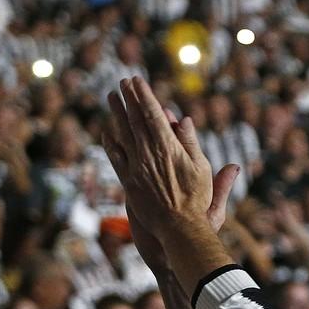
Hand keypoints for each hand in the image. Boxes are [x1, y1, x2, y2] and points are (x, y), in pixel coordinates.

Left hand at [101, 77, 211, 239]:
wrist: (179, 228)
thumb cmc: (197, 199)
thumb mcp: (202, 168)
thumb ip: (191, 142)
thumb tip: (182, 120)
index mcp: (168, 147)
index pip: (152, 114)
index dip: (143, 95)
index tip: (137, 80)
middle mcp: (148, 154)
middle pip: (135, 120)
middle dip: (128, 99)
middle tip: (122, 82)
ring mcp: (135, 168)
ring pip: (122, 134)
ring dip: (116, 114)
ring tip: (111, 97)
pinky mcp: (128, 182)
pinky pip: (115, 158)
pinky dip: (110, 142)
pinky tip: (106, 132)